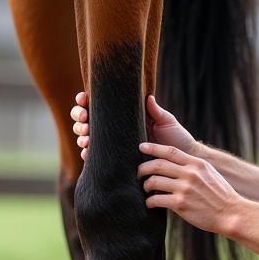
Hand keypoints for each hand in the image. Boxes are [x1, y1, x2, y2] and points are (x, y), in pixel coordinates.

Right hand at [70, 92, 195, 160]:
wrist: (179, 163)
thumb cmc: (174, 138)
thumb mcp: (166, 122)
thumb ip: (155, 111)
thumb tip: (148, 97)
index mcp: (123, 114)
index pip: (98, 104)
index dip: (85, 100)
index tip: (83, 98)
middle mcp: (115, 128)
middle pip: (85, 120)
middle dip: (79, 117)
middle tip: (84, 118)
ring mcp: (113, 144)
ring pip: (86, 137)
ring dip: (81, 136)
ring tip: (86, 137)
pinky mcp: (114, 161)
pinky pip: (94, 158)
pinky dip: (87, 154)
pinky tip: (87, 152)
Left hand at [138, 142, 240, 233]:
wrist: (231, 214)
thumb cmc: (221, 195)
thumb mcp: (210, 174)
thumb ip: (194, 167)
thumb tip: (176, 163)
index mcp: (197, 164)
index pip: (170, 151)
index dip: (153, 147)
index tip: (142, 147)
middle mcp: (190, 174)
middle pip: (158, 165)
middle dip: (143, 168)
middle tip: (139, 173)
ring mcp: (184, 189)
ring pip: (154, 181)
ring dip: (146, 185)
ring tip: (147, 189)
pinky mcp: (180, 204)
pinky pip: (156, 199)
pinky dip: (150, 201)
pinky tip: (151, 203)